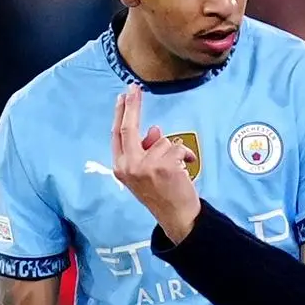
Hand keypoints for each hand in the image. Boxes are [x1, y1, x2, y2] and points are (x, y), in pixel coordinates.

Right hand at [112, 83, 201, 243]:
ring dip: (174, 151)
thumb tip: (155, 131)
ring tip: (177, 170)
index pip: (117, 135)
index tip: (123, 97)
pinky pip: (177, 147)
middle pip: (128, 128)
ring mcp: (144, 166)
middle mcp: (128, 166)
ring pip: (162, 141)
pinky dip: (186, 155)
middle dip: (132, 105)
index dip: (120, 114)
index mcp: (120, 168)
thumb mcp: (146, 173)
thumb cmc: (163, 195)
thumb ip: (146, 151)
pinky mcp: (162, 165)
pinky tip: (186, 168)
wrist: (177, 218)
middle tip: (134, 87)